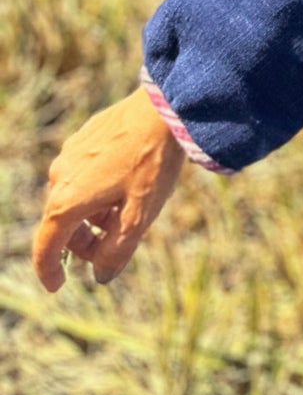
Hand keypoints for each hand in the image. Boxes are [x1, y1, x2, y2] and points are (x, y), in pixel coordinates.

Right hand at [31, 87, 184, 291]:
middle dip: (84, 241)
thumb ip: (117, 251)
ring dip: (93, 214)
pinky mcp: (84, 138)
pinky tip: (126, 184)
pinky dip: (97, 190)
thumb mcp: (139, 215)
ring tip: (126, 211)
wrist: (164, 107)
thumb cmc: (152, 162)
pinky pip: (83, 174)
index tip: (58, 286)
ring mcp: (70, 154)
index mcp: (67, 201)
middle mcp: (60, 176)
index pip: (46, 246)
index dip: (49, 271)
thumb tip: (101, 275)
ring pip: (74, 197)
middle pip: (62, 223)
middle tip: (114, 246)